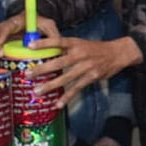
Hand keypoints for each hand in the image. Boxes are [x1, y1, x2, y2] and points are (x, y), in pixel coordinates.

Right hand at [0, 14, 62, 56]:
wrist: (33, 20)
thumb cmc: (41, 24)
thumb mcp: (50, 27)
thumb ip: (54, 36)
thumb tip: (55, 45)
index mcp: (19, 20)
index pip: (7, 25)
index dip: (1, 35)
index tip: (0, 45)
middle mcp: (7, 23)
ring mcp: (0, 28)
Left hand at [22, 35, 142, 108]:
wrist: (118, 53)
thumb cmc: (97, 48)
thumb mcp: (82, 43)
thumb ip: (67, 49)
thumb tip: (48, 53)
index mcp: (76, 44)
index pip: (58, 42)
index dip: (45, 43)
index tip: (30, 46)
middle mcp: (80, 54)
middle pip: (58, 62)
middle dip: (42, 69)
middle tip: (27, 74)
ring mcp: (86, 67)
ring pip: (65, 78)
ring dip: (50, 86)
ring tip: (37, 91)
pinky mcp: (91, 77)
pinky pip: (76, 89)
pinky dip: (67, 97)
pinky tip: (57, 104)